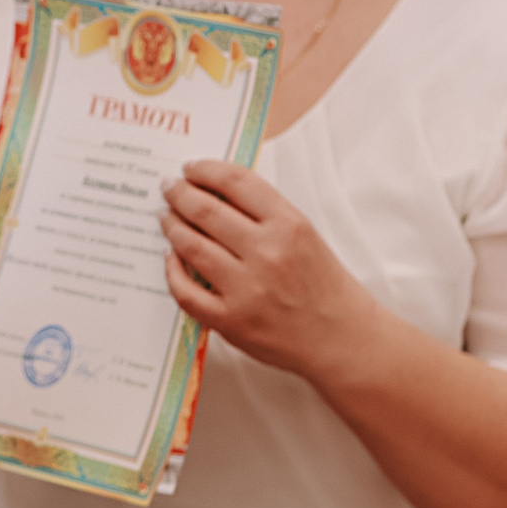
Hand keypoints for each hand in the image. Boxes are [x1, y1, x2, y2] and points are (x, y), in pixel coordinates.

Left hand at [159, 160, 381, 381]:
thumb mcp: (306, 235)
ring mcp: (246, 289)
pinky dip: (172, 271)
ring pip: (191, 246)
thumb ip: (265, 213)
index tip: (191, 168)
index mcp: (289, 225)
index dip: (206, 169)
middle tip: (169, 187)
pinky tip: (171, 258)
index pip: (236, 182)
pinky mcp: (231, 321)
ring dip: (172, 226)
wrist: (340, 339)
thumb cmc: (323, 285)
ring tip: (165, 217)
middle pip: (206, 210)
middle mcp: (267, 253)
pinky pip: (186, 291)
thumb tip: (215, 191)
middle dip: (180, 193)